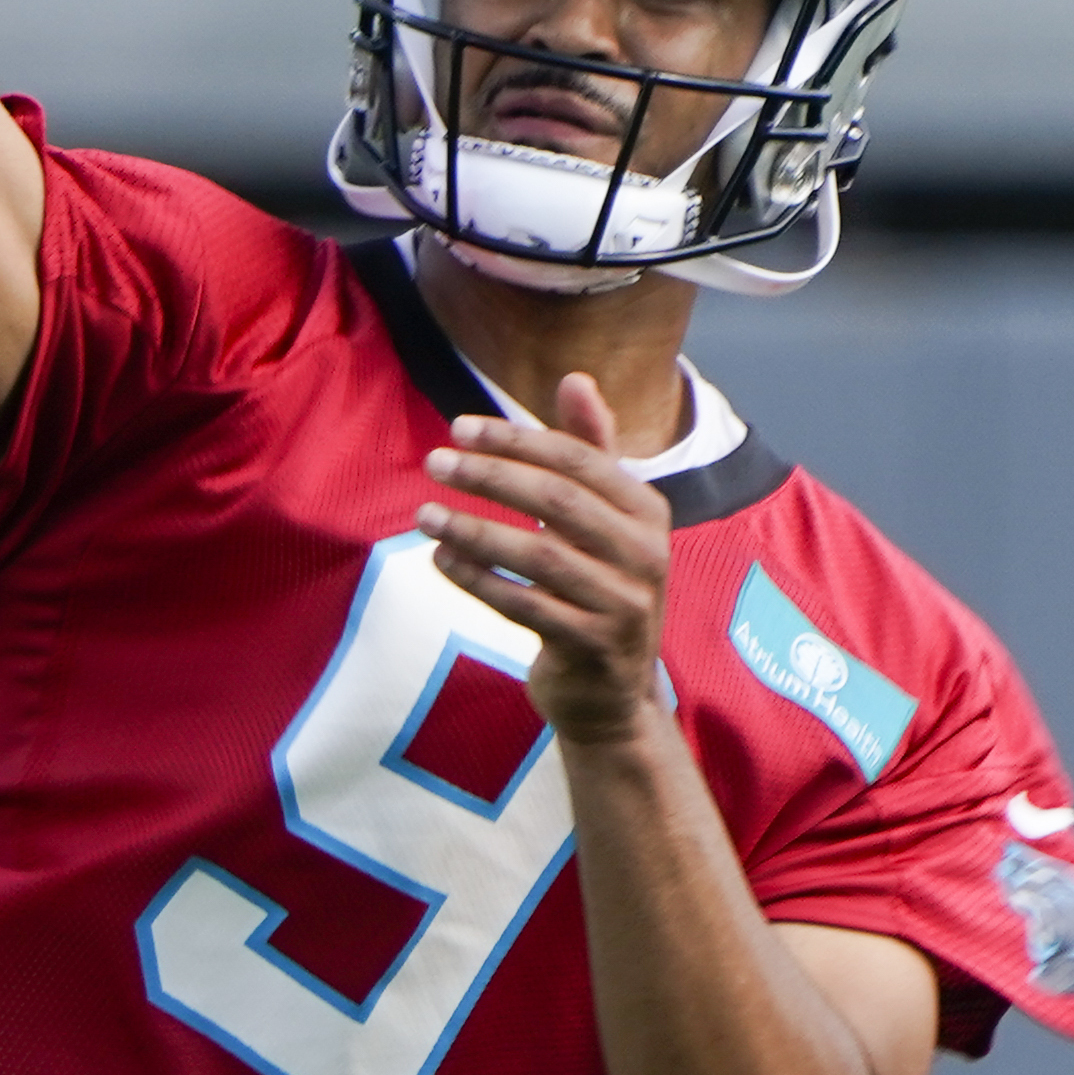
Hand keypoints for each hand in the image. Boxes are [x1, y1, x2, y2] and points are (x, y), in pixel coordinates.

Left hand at [418, 375, 675, 742]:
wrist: (614, 697)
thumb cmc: (598, 588)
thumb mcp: (602, 520)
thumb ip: (589, 451)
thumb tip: (575, 377)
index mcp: (648, 511)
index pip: (579, 459)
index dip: (518, 439)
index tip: (460, 426)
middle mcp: (646, 554)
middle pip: (558, 501)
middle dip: (491, 475)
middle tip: (435, 461)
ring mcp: (623, 605)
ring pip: (538, 555)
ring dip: (474, 529)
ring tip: (425, 512)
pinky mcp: (592, 647)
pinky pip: (524, 605)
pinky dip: (478, 579)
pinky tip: (442, 558)